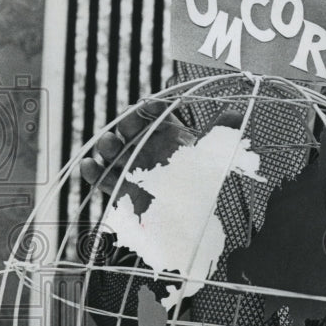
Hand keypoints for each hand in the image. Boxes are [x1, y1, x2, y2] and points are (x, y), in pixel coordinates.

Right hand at [80, 99, 246, 215]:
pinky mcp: (120, 187)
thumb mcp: (214, 155)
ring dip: (106, 145)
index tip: (150, 107)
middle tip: (127, 126)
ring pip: (112, 149)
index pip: (153, 112)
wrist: (194, 218)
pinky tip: (88, 166)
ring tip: (109, 145)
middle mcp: (146, 144)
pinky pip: (102, 177)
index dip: (149, 107)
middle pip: (129, 128)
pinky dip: (92, 172)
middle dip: (125, 124)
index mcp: (167, 131)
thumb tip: (237, 114)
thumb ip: (222, 134)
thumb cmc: (204, 181)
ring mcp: (131, 164)